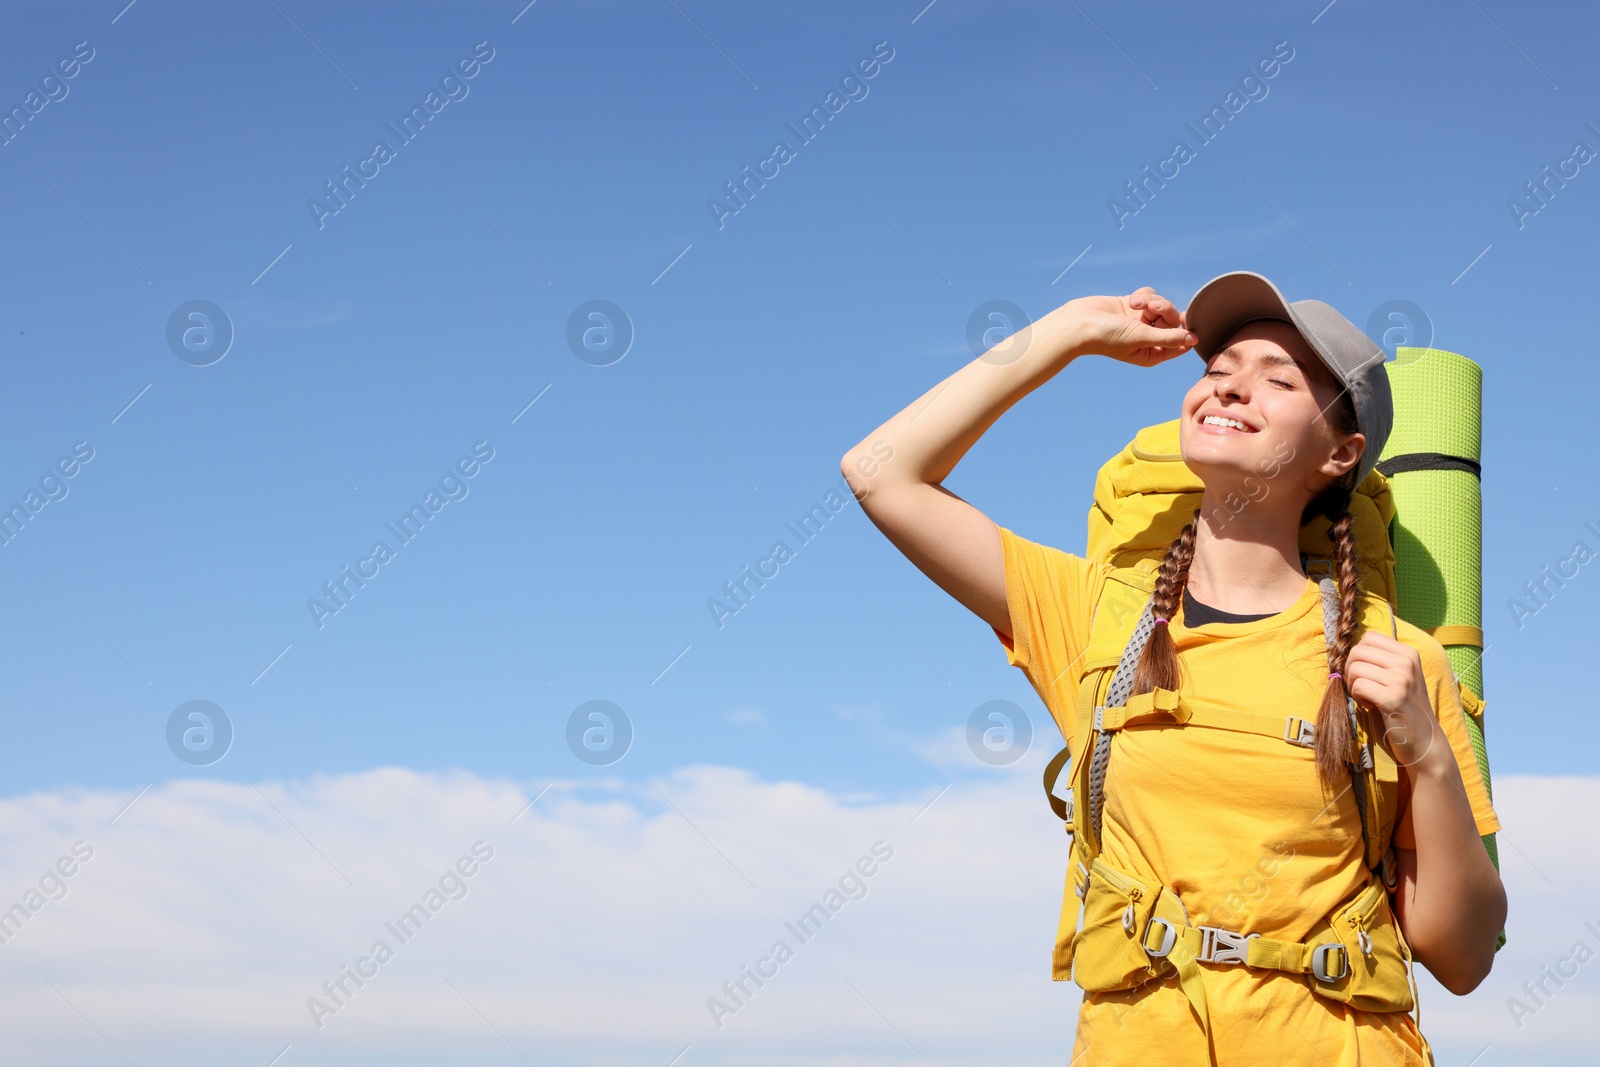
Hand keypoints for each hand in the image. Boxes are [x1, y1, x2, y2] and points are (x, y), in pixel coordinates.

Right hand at [1053, 287, 1197, 366]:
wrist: (1080, 323)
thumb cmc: (1108, 337)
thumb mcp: (1142, 338)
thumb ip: (1169, 337)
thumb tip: (1194, 339)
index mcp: (1153, 353)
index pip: (1180, 341)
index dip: (1184, 329)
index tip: (1183, 319)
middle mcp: (1149, 338)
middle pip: (1174, 319)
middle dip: (1164, 309)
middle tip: (1151, 308)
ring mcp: (1141, 321)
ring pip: (1162, 304)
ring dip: (1151, 301)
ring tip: (1134, 304)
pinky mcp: (1134, 307)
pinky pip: (1151, 295)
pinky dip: (1143, 295)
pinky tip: (1131, 300)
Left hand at [1343, 631, 1442, 770]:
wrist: (1424, 740)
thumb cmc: (1404, 707)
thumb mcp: (1400, 677)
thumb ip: (1382, 661)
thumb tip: (1348, 650)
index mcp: (1409, 653)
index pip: (1369, 637)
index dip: (1359, 655)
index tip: (1366, 672)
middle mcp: (1407, 662)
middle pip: (1358, 651)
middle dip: (1351, 669)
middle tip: (1362, 686)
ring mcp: (1401, 679)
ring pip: (1355, 668)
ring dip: (1353, 685)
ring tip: (1368, 697)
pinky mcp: (1392, 698)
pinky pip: (1358, 686)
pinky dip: (1358, 697)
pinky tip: (1371, 706)